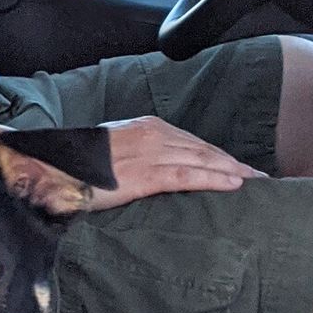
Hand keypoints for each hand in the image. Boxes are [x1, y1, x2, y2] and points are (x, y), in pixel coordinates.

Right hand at [93, 115, 256, 204]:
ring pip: (201, 161)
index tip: (239, 166)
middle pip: (203, 150)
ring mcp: (150, 154)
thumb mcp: (115, 149)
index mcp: (147, 127)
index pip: (192, 142)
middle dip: (233, 163)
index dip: (218, 156)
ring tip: (255, 182)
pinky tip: (233, 185)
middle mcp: (153, 135)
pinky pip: (186, 176)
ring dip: (231, 172)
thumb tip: (155, 167)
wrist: (54, 166)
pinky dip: (212, 179)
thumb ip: (139, 153)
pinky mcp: (144, 175)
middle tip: (259, 177)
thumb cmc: (80, 162)